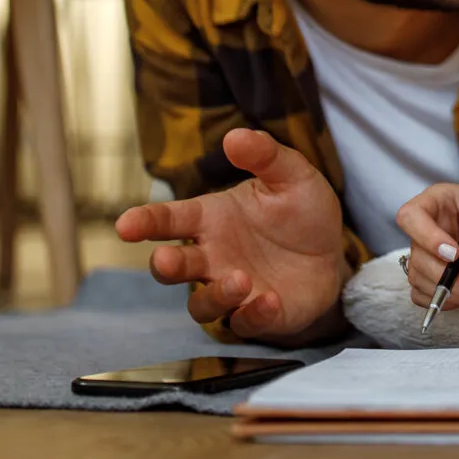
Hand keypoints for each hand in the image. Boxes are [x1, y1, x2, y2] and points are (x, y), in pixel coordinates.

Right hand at [114, 129, 348, 344]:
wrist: (333, 252)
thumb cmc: (301, 211)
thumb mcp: (292, 175)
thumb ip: (264, 155)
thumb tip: (234, 135)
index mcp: (212, 218)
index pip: (169, 219)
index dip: (145, 222)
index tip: (125, 225)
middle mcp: (213, 256)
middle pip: (173, 267)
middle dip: (165, 265)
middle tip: (165, 260)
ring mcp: (232, 290)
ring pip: (202, 304)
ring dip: (215, 295)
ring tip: (240, 278)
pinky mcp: (256, 316)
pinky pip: (243, 323)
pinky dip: (252, 314)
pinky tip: (269, 300)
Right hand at [395, 183, 458, 307]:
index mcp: (439, 201)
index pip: (412, 215)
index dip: (426, 237)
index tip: (454, 255)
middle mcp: (428, 226)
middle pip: (417, 254)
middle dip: (445, 276)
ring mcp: (427, 252)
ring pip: (418, 277)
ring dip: (447, 292)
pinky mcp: (431, 274)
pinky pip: (423, 293)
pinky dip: (443, 301)